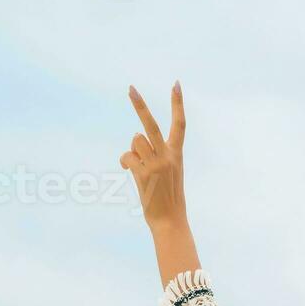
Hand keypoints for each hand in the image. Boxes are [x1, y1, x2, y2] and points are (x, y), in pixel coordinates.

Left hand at [121, 83, 187, 231]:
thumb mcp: (168, 173)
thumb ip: (154, 154)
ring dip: (132, 150)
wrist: (171, 222)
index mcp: (177, 154)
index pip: (180, 124)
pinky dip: (124, 163)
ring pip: (135, 141)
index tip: (176, 84)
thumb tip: (133, 140)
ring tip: (137, 166)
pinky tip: (127, 172)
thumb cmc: (168, 199)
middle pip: (151, 125)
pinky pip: (127, 156)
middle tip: (130, 88)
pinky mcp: (143, 173)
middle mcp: (168, 156)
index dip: (177, 103)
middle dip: (139, 106)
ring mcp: (156, 164)